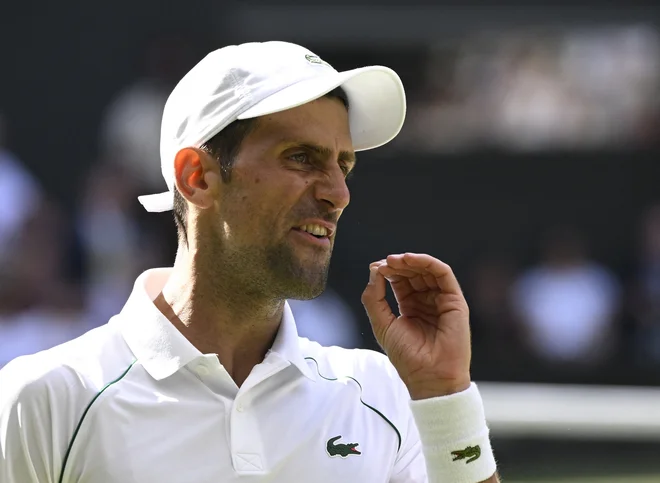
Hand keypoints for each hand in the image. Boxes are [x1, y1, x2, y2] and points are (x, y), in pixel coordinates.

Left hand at [361, 253, 471, 399]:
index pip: (399, 281)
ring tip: (394, 260)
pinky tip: (411, 260)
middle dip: (398, 265)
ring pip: (427, 270)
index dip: (388, 272)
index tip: (376, 268)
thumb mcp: (382, 324)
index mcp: (410, 306)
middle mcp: (426, 301)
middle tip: (385, 263)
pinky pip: (443, 273)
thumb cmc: (407, 357)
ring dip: (411, 261)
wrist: (429, 376)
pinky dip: (427, 262)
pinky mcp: (454, 300)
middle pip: (412, 273)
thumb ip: (374, 298)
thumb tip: (373, 271)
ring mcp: (441, 299)